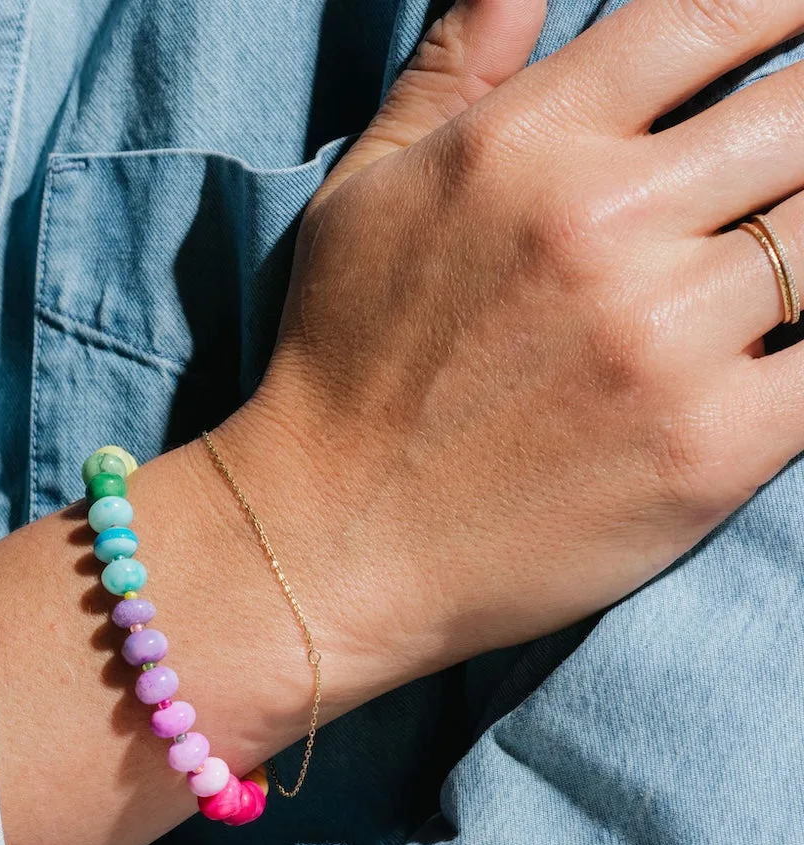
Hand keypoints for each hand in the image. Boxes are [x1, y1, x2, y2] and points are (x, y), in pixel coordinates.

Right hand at [217, 0, 803, 706]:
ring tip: (773, 251)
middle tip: (786, 160)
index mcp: (523, 148)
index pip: (714, 13)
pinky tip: (781, 339)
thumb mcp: (361, 200)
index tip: (797, 27)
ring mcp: (665, 340)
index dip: (784, 7)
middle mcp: (603, 225)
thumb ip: (452, 71)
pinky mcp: (710, 449)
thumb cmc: (340, 372)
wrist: (332, 544)